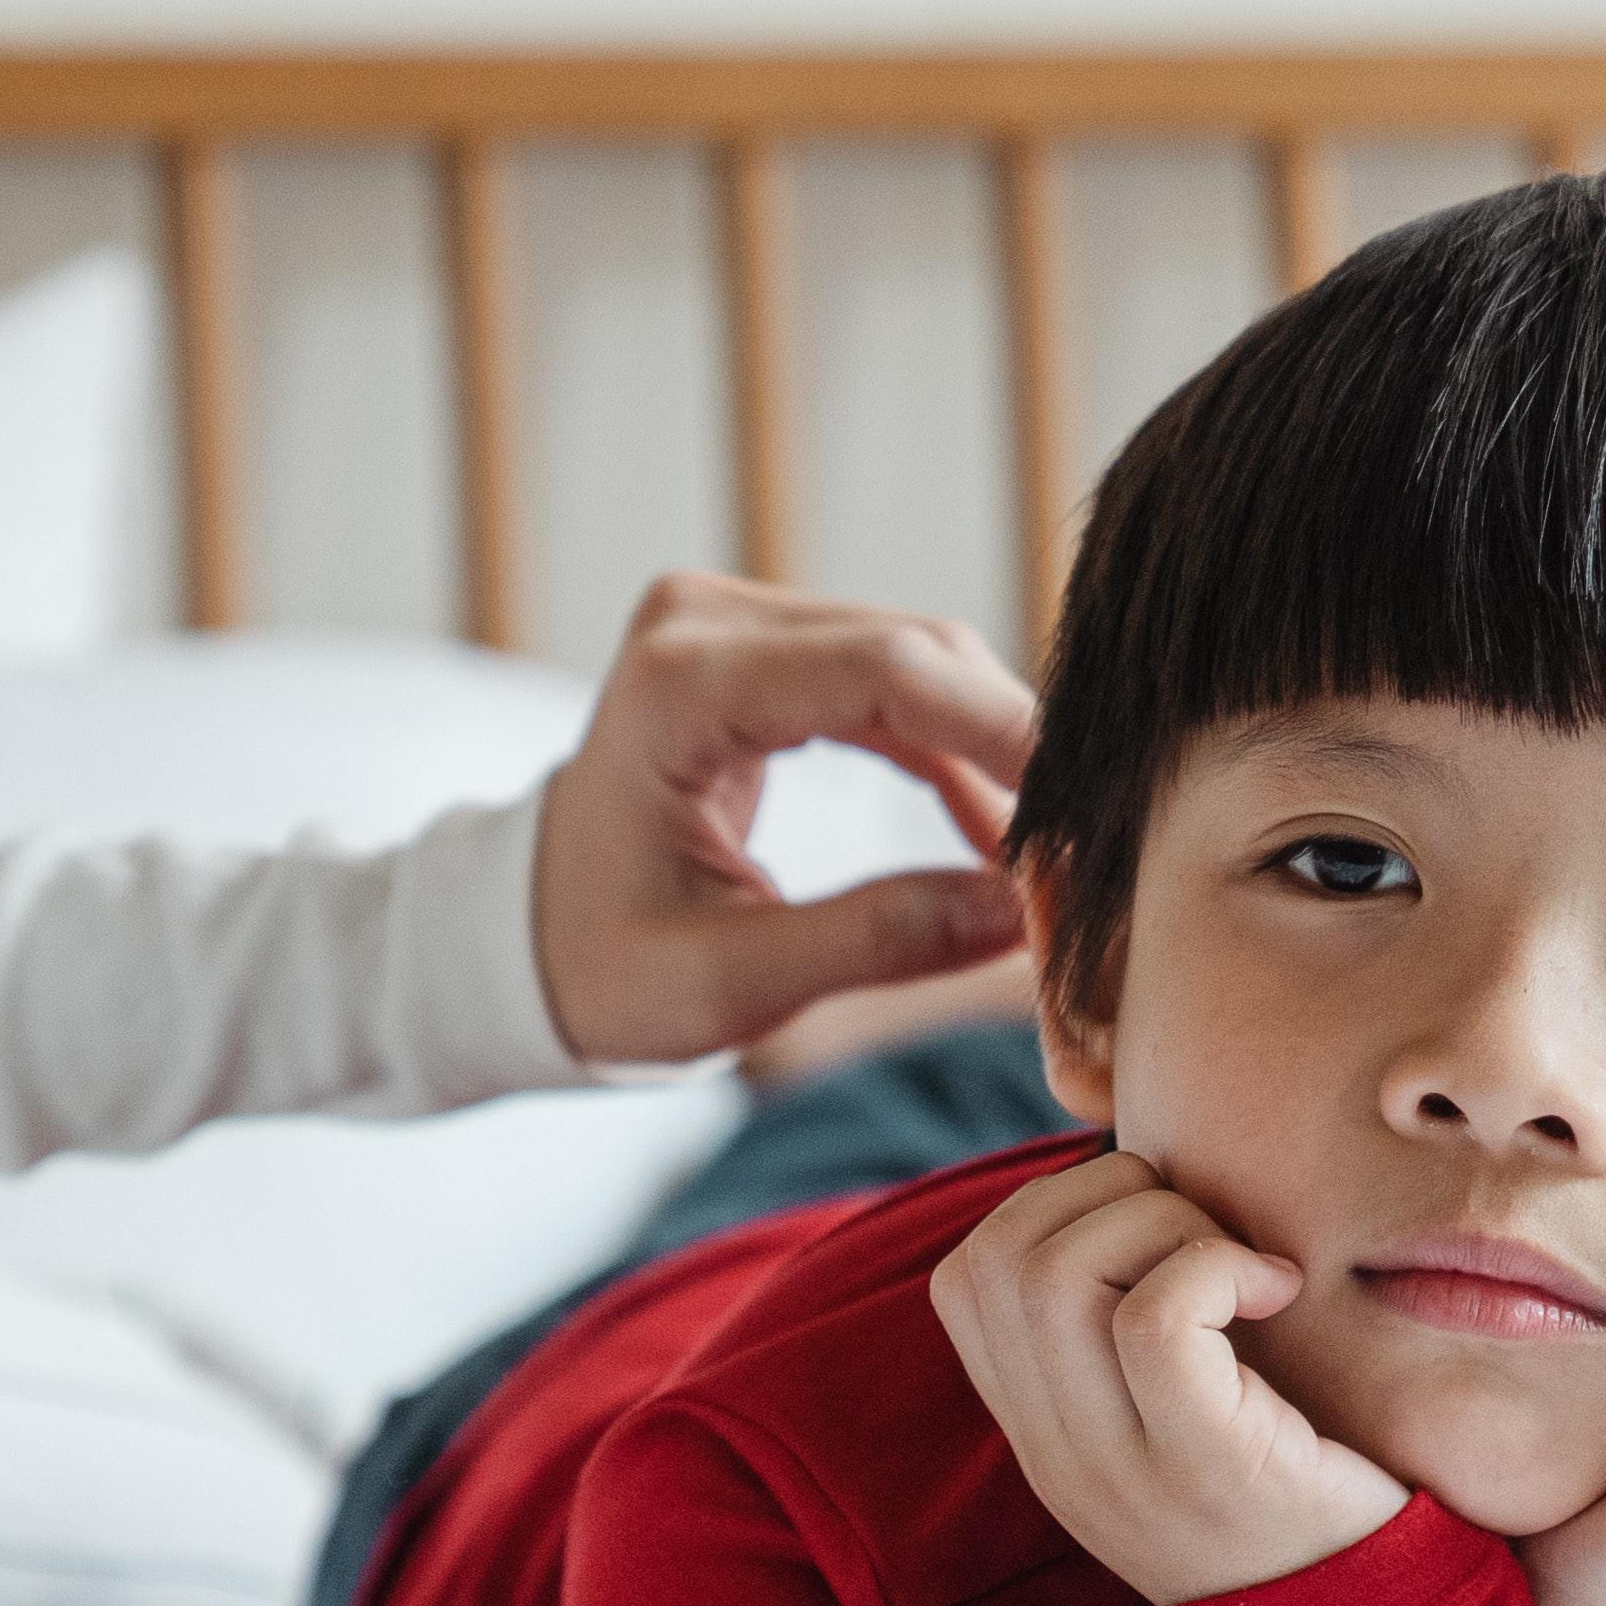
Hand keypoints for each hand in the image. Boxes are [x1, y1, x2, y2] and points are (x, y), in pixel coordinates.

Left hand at [530, 573, 1036, 1064]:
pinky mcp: (762, 653)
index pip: (882, 671)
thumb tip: (1022, 916)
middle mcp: (703, 623)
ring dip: (991, 753)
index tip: (1083, 810)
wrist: (523, 939)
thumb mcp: (729, 982)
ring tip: (1044, 860)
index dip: (999, 732)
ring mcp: (731, 626)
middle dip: (1010, 748)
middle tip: (1082, 852)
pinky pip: (890, 685)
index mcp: (677, 688)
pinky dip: (950, 754)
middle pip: (913, 651)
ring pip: (916, 661)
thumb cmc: (600, 969)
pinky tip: (996, 837)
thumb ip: (874, 942)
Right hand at [931, 1151, 1411, 1605]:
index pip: (965, 1281)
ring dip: (1162, 1222)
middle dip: (1104, 1194)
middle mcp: (1057, 1455)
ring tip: (1239, 1263)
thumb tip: (1135, 1185)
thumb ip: (1126, 1339)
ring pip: (1059, 1273)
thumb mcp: (1177, 1422)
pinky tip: (1279, 1290)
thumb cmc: (1297, 1493)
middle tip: (1204, 1232)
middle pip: (999, 1258)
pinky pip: (1152, 1315)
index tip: (1153, 1231)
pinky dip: (1217, 1264)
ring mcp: (1117, 1466)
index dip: (1050, 1210)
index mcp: (1042, 1436)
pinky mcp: (1201, 1463)